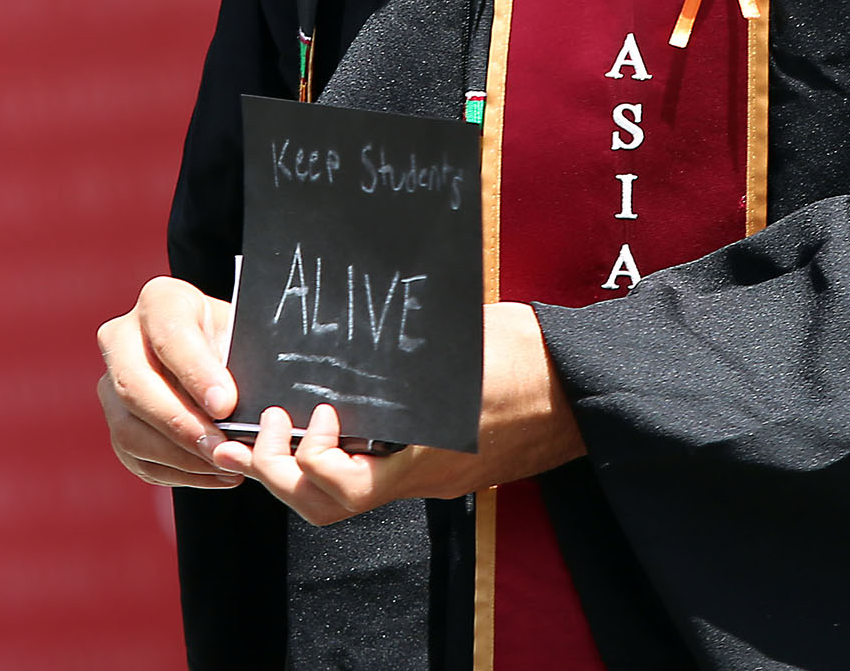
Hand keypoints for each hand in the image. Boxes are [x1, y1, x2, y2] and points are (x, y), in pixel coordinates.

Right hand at [96, 276, 243, 488]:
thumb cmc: (241, 338)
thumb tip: (259, 403)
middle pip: (135, 387)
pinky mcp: (116, 421)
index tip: (226, 404)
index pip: (169, 336)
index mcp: (161, 301)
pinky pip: (135, 457)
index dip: (195, 373)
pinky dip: (177, 472)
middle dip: (182, 424)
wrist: (221, 351)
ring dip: (179, 456)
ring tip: (224, 465)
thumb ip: (248, 359)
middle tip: (222, 448)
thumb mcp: (248, 334)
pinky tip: (214, 474)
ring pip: (129, 429)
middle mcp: (122, 337)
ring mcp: (110, 383)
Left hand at [209, 302, 585, 524]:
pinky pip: (381, 474)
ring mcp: (439, 474)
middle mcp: (430, 476)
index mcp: (430, 455)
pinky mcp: (448, 462)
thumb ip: (407, 355)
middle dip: (283, 476)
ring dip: (306, 473)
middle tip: (261, 436)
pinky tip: (331, 424)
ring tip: (281, 432)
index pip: (346, 489)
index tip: (312, 412)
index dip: (309, 461)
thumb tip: (355, 342)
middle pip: (333, 507)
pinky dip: (343, 459)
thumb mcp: (463, 343)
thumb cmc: (532, 355)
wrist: (589, 383)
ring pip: (353, 496)